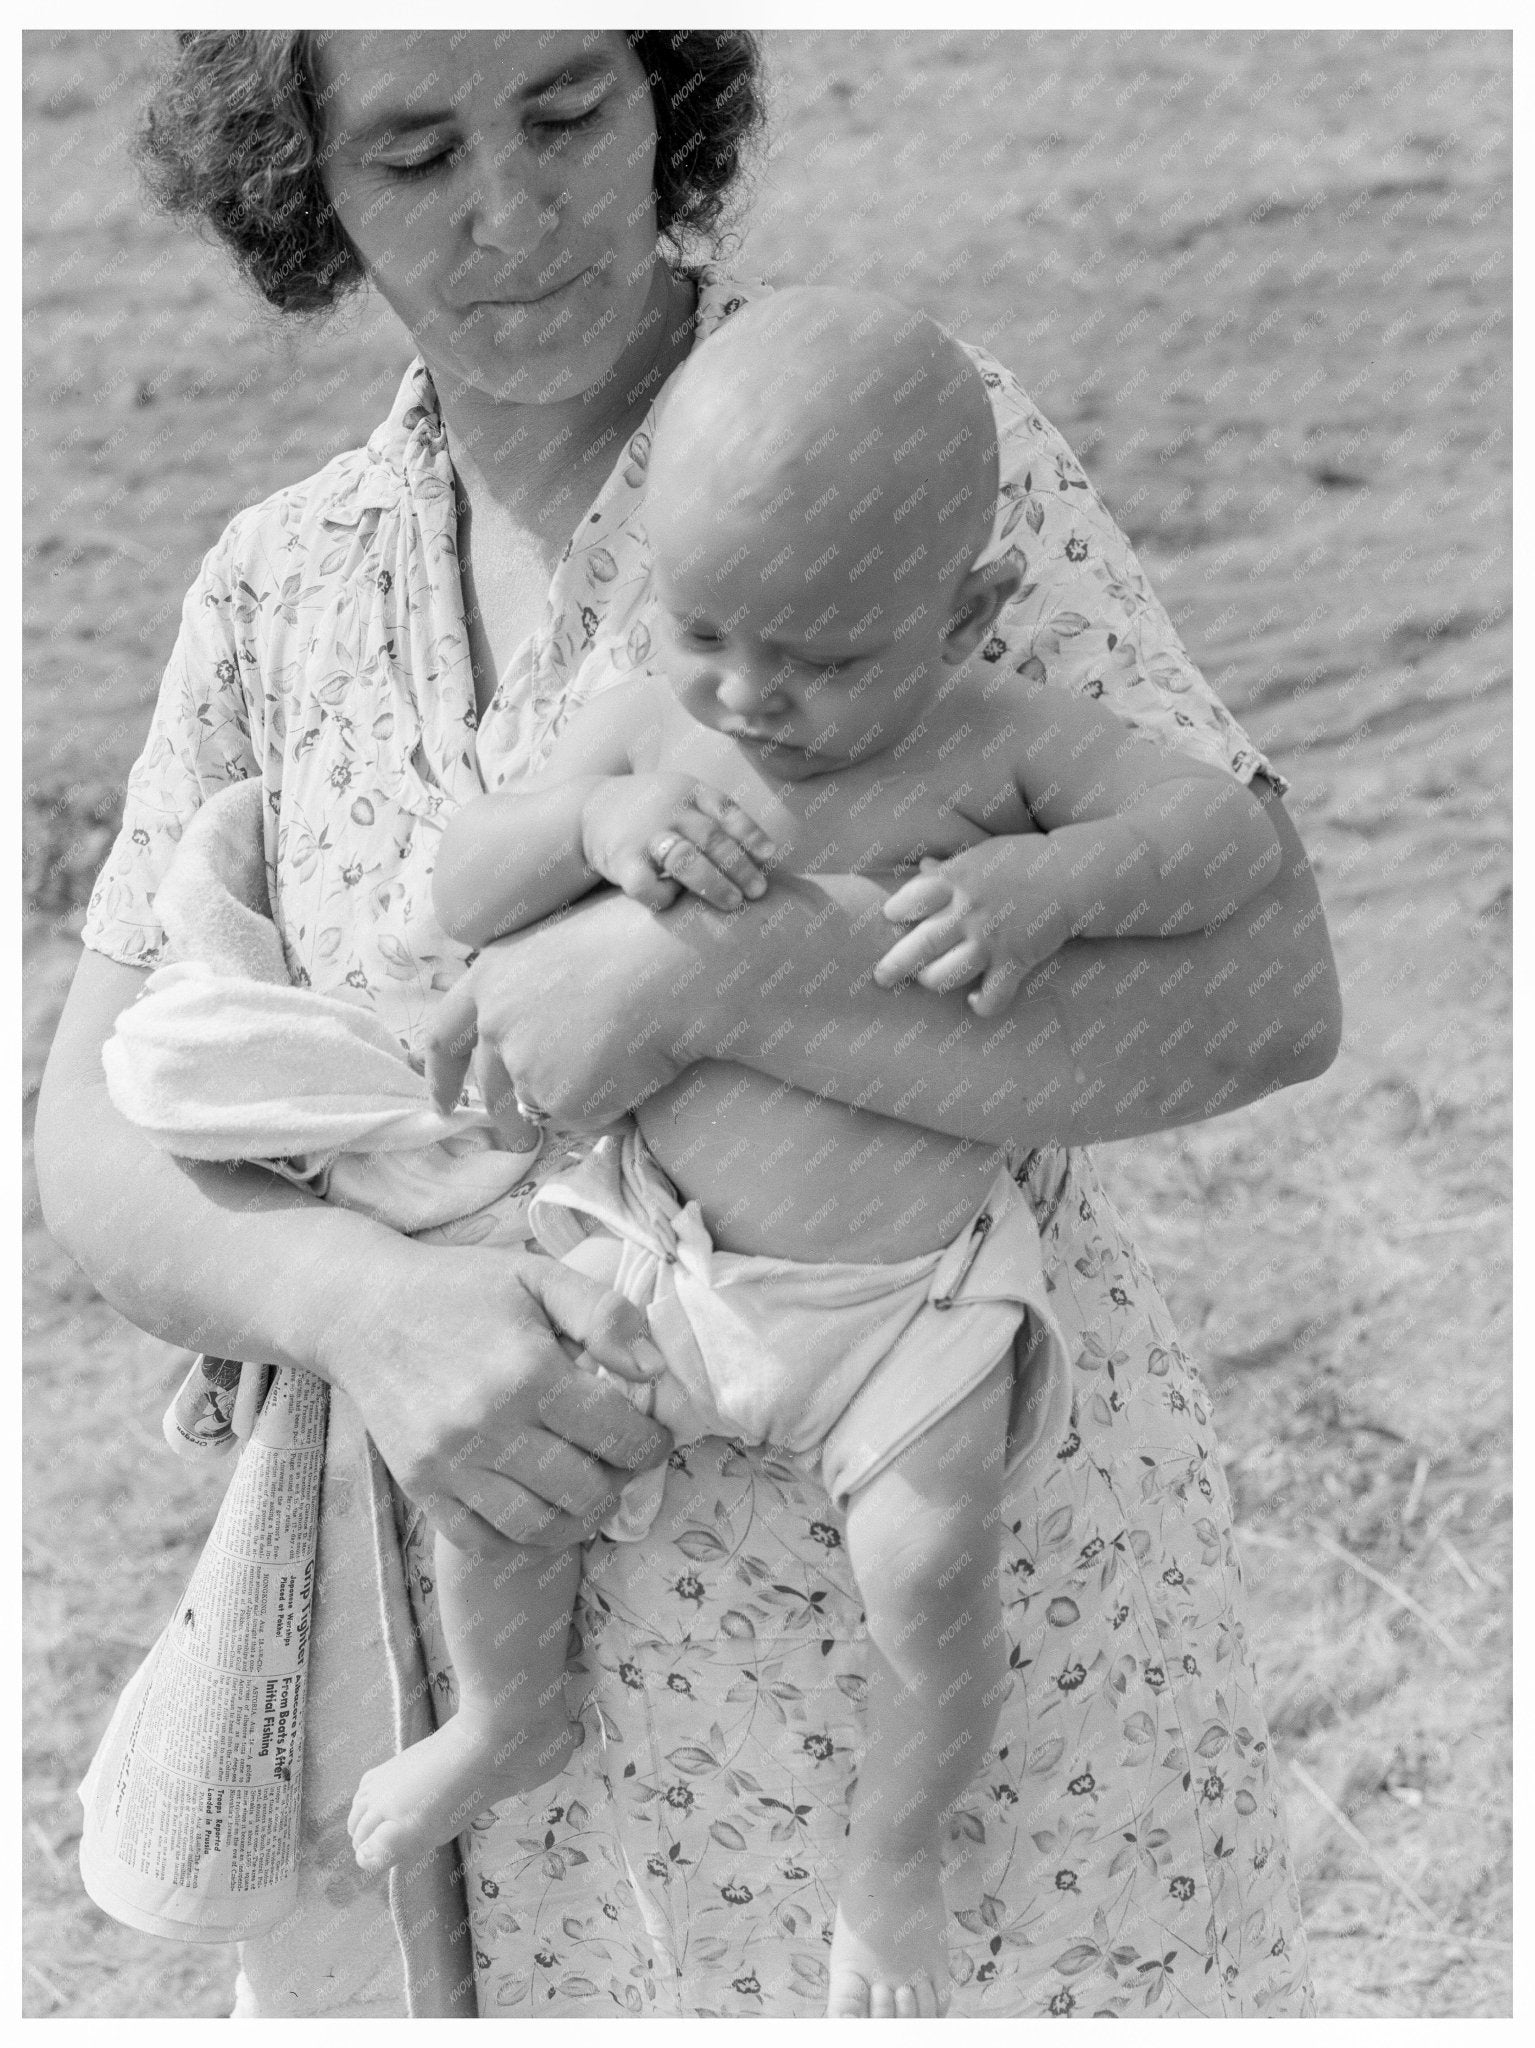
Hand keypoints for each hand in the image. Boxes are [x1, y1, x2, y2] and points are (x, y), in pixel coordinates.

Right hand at [315, 1234, 673, 1554]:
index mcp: (528, 1371)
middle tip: (623, 1465)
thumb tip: (655, 1368)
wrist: (362, 1310)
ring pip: (538, 1526)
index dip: (650, 1442)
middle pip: (584, 1490)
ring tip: (590, 1496)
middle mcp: (489, 1426)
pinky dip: (520, 1540)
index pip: (616, 1433)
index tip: (654, 1437)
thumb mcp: (537, 1276)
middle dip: (620, 1482)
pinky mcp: (419, 1487)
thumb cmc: (459, 1288)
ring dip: (578, 1520)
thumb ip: (603, 1314)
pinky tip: (539, 1514)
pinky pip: (482, 1541)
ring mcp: (449, 1464)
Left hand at [427, 888, 701, 1130]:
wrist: (674, 960)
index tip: (444, 1105)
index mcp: (490, 977)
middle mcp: (495, 1022)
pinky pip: (586, 1118)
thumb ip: (531, 991)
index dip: (441, 1076)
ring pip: (542, 1104)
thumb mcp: (560, 949)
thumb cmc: (637, 939)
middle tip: (522, 1141)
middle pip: (489, 1087)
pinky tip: (640, 1074)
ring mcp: (524, 1062)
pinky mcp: (559, 1097)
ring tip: (621, 1074)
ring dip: (572, 1104)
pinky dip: (611, 1109)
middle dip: (502, 1121)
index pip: (444, 1037)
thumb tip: (539, 1035)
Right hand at [582, 773, 776, 912]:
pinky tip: (673, 898)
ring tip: (733, 903)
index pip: (726, 810)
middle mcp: (669, 809)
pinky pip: (646, 885)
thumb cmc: (652, 809)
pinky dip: (664, 896)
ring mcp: (645, 834)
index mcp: (689, 791)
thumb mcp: (683, 796)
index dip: (750, 833)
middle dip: (739, 867)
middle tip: (759, 891)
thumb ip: (717, 816)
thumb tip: (766, 855)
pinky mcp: (622, 860)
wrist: (590, 809)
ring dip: (713, 884)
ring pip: (684, 860)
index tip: (769, 855)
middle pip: (711, 839)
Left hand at [875, 845, 1068, 1017]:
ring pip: (945, 975)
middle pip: (919, 945)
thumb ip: (950, 869)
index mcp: (956, 880)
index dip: (896, 912)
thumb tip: (923, 869)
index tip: (892, 919)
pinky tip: (973, 1000)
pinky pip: (992, 996)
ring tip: (929, 979)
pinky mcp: (1015, 961)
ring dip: (932, 981)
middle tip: (882, 977)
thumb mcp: (982, 856)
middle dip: (894, 965)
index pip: (910, 900)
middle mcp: (968, 911)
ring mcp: (991, 939)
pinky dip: (980, 1005)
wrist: (1073, 875)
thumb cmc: (1023, 862)